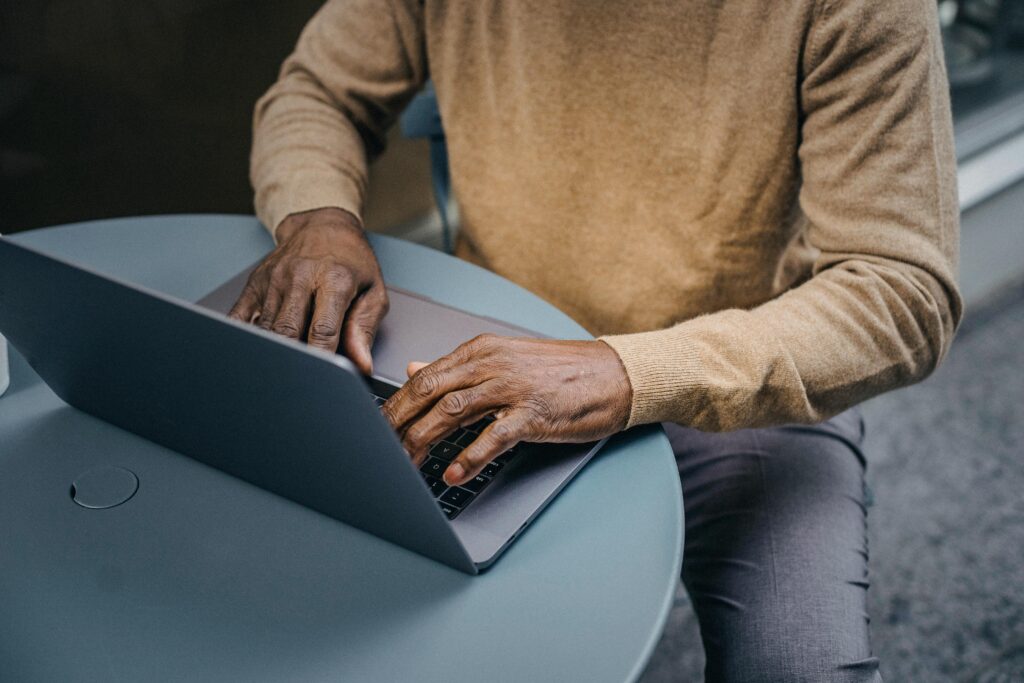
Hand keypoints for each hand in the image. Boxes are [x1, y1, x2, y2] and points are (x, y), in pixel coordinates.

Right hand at [228, 207, 387, 373]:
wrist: (322, 226)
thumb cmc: (351, 261)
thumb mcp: (372, 291)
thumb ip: (364, 329)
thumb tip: (362, 364)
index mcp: (333, 279)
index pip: (323, 330)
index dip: (322, 359)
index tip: (324, 379)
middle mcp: (298, 277)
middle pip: (288, 332)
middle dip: (295, 360)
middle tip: (301, 381)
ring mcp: (273, 281)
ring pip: (266, 330)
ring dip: (275, 353)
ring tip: (286, 369)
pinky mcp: (254, 285)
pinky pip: (241, 319)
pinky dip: (247, 340)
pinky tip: (258, 351)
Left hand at [382, 335, 631, 485]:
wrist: (615, 374)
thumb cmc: (561, 371)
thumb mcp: (505, 359)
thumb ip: (458, 368)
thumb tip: (415, 369)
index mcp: (481, 350)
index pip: (425, 375)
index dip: (395, 402)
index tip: (375, 425)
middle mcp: (491, 364)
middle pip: (429, 391)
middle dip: (397, 421)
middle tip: (376, 446)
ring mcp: (513, 387)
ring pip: (452, 411)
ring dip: (423, 439)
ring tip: (405, 463)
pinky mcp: (534, 412)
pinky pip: (493, 436)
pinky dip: (470, 456)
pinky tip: (453, 473)